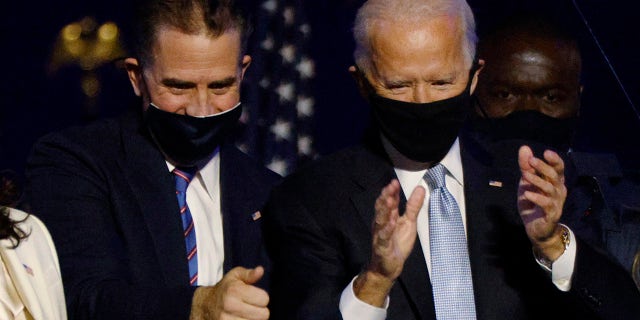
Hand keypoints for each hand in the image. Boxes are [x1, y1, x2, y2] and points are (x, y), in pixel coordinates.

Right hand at [190, 266, 268, 319]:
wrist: (206, 304)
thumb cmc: (225, 289)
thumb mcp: (235, 276)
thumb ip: (249, 274)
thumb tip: (260, 270)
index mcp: (234, 290)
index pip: (264, 299)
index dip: (261, 297)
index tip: (253, 296)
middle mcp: (230, 305)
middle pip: (263, 314)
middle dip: (260, 310)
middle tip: (250, 306)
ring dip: (253, 319)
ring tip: (245, 313)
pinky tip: (241, 318)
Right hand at [354, 180, 424, 305]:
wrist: (387, 268)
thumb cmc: (397, 243)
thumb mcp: (409, 223)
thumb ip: (413, 206)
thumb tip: (420, 188)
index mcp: (388, 217)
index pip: (389, 201)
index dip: (392, 192)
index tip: (395, 182)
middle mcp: (382, 224)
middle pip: (382, 207)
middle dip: (386, 196)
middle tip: (391, 186)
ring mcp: (380, 235)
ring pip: (381, 220)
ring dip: (384, 210)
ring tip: (389, 200)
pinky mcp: (382, 247)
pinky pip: (383, 238)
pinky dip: (386, 230)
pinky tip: (391, 223)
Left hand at [517, 146, 566, 260]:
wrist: (536, 229)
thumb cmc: (533, 203)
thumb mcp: (526, 183)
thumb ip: (526, 167)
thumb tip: (524, 148)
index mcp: (554, 182)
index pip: (559, 168)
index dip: (555, 160)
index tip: (546, 153)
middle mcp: (558, 190)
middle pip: (555, 176)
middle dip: (543, 167)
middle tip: (531, 160)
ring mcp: (556, 203)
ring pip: (550, 189)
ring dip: (537, 181)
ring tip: (524, 176)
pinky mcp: (552, 214)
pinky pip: (547, 204)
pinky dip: (537, 198)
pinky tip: (527, 194)